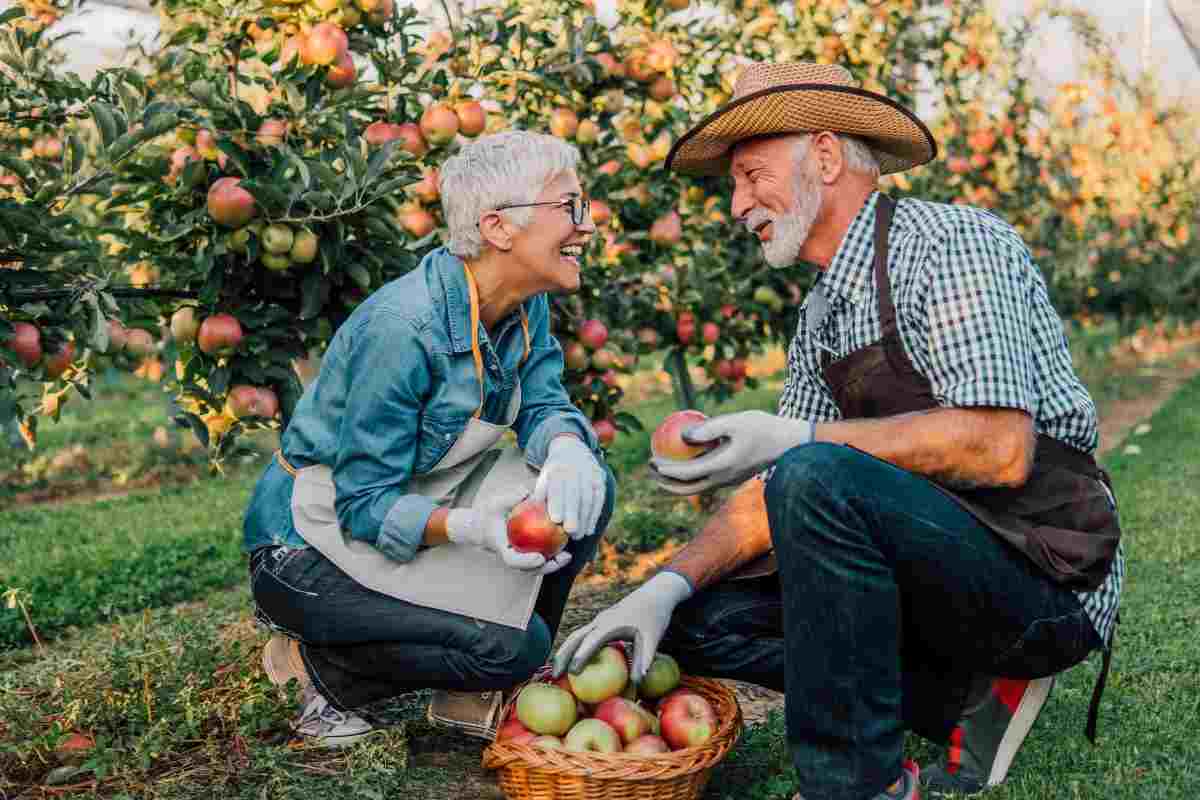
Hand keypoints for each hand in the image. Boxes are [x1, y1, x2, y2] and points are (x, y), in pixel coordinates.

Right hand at [446, 487, 572, 574]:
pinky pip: (541, 558)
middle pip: (529, 569)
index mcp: (501, 547)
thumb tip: (526, 492)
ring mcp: (519, 558)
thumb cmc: (489, 513)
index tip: (539, 558)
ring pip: (537, 568)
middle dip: (547, 567)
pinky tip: (567, 546)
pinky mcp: (526, 555)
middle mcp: (511, 556)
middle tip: (562, 558)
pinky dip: (553, 555)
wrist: (483, 524)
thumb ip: (510, 499)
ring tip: (567, 556)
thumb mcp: (496, 503)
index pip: (513, 560)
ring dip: (553, 564)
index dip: (526, 562)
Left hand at [533, 435, 605, 539]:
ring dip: (585, 519)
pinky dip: (594, 516)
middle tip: (570, 532)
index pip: (558, 486)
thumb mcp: (543, 480)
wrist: (572, 451)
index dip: (558, 502)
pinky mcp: (600, 479)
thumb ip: (539, 497)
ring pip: (589, 498)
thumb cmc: (553, 475)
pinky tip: (589, 530)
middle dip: (574, 514)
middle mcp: (575, 469)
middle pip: (576, 493)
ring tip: (578, 536)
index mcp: (557, 468)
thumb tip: (530, 520)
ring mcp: (590, 473)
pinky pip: (599, 499)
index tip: (556, 520)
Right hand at [552, 571, 692, 683]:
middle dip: (563, 655)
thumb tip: (637, 682)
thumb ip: (644, 659)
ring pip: (577, 635)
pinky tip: (575, 661)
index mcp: (611, 623)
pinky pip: (584, 636)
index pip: (591, 640)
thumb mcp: (652, 638)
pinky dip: (575, 648)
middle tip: (554, 675)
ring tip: (557, 671)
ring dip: (565, 651)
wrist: (657, 594)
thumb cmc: (655, 615)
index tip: (572, 673)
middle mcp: (602, 620)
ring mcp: (601, 620)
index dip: (581, 656)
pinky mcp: (603, 622)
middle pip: (576, 637)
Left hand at [649, 410, 814, 494]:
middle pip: (687, 489)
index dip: (666, 469)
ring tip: (660, 470)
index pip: (686, 474)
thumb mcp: (735, 422)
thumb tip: (683, 436)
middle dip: (665, 482)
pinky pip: (705, 481)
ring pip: (696, 489)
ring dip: (676, 483)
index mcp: (722, 467)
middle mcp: (723, 479)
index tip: (651, 459)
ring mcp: (728, 481)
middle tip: (650, 468)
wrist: (789, 444)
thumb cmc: (762, 427)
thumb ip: (708, 429)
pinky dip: (690, 476)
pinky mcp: (732, 477)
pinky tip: (683, 461)